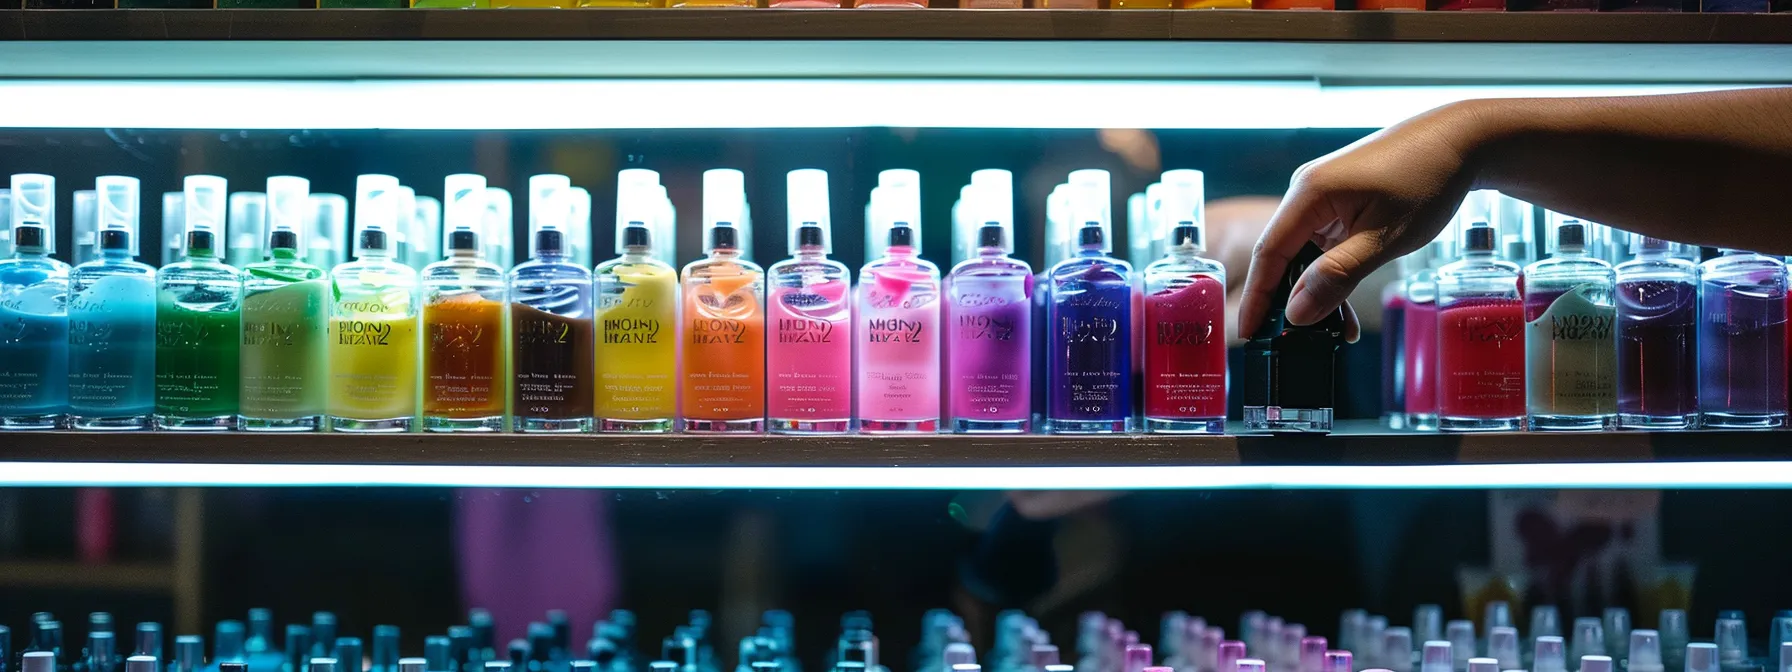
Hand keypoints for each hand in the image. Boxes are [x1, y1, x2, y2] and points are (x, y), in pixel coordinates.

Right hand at [1238, 101, 1489, 338]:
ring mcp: (1323, 195)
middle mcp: (1307, 191)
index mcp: (1309, 193)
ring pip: (1307, 253)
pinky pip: (1326, 243)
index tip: (1248, 334)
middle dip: (1289, 300)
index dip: (1256, 297)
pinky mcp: (1341, 200)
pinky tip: (1348, 303)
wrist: (1463, 138)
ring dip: (1319, 290)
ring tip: (1339, 331)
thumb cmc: (1427, 179)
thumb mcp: (1384, 238)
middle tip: (1296, 345)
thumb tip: (1296, 313)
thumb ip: (1337, 276)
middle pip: (1284, 255)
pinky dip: (1334, 271)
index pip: (1269, 253)